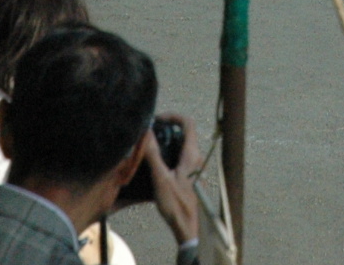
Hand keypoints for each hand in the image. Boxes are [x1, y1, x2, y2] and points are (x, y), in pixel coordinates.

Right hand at [144, 116, 201, 242]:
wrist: (189, 228)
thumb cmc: (177, 205)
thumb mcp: (161, 179)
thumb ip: (153, 154)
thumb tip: (147, 132)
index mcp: (192, 155)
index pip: (188, 123)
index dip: (173, 116)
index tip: (157, 119)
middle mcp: (196, 158)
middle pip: (184, 132)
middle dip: (166, 128)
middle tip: (150, 133)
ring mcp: (194, 167)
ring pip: (181, 145)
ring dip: (166, 142)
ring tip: (149, 147)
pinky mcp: (190, 176)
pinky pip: (179, 157)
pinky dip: (167, 154)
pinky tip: (154, 164)